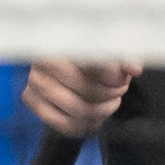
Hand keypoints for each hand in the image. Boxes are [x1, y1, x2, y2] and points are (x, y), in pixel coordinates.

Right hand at [22, 59, 140, 136]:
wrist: (69, 63)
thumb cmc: (94, 54)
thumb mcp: (112, 51)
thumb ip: (124, 58)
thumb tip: (134, 69)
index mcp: (66, 38)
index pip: (93, 63)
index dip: (113, 77)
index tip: (125, 79)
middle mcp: (44, 57)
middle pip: (86, 88)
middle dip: (110, 94)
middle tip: (120, 91)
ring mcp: (34, 78)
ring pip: (76, 109)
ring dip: (101, 111)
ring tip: (111, 103)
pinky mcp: (30, 98)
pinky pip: (63, 124)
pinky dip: (85, 125)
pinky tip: (95, 116)